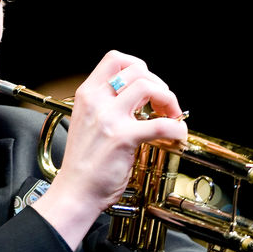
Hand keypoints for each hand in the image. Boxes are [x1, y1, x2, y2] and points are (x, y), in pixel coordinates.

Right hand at [32, 50, 187, 247]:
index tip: (148, 85)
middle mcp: (96, 101)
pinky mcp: (123, 138)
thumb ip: (107, 105)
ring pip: (148, 87)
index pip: (115, 59)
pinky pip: (161, 124)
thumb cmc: (84, 163)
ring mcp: (109, 119)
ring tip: (172, 117)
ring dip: (168, 100)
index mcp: (87, 94)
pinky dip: (176, 128)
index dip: (139, 67)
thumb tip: (141, 97)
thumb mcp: (88, 122)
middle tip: (164, 105)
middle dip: (159, 84)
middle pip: (137, 70)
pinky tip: (177, 135)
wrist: (75, 192)